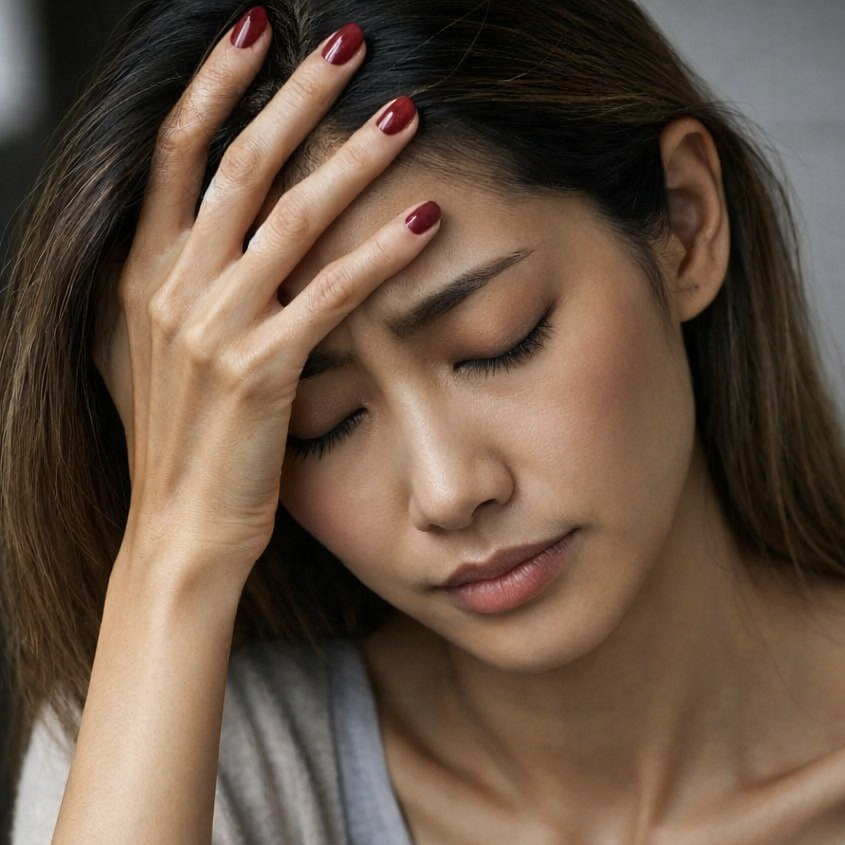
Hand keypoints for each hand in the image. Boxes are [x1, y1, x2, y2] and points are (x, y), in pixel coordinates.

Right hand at [92, 14, 440, 585]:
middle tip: (352, 43)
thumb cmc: (182, 442)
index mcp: (142, 273)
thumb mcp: (158, 351)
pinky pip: (329, 296)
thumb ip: (179, 283)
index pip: (174, 153)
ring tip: (407, 112)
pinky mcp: (261, 373)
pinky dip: (380, 256)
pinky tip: (424, 222)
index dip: (215, 85)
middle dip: (297, 95)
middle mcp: (173, 288)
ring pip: (292, 218)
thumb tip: (217, 229)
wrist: (182, 529)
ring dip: (354, 158)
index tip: (255, 31)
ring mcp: (214, 329)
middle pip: (241, 164)